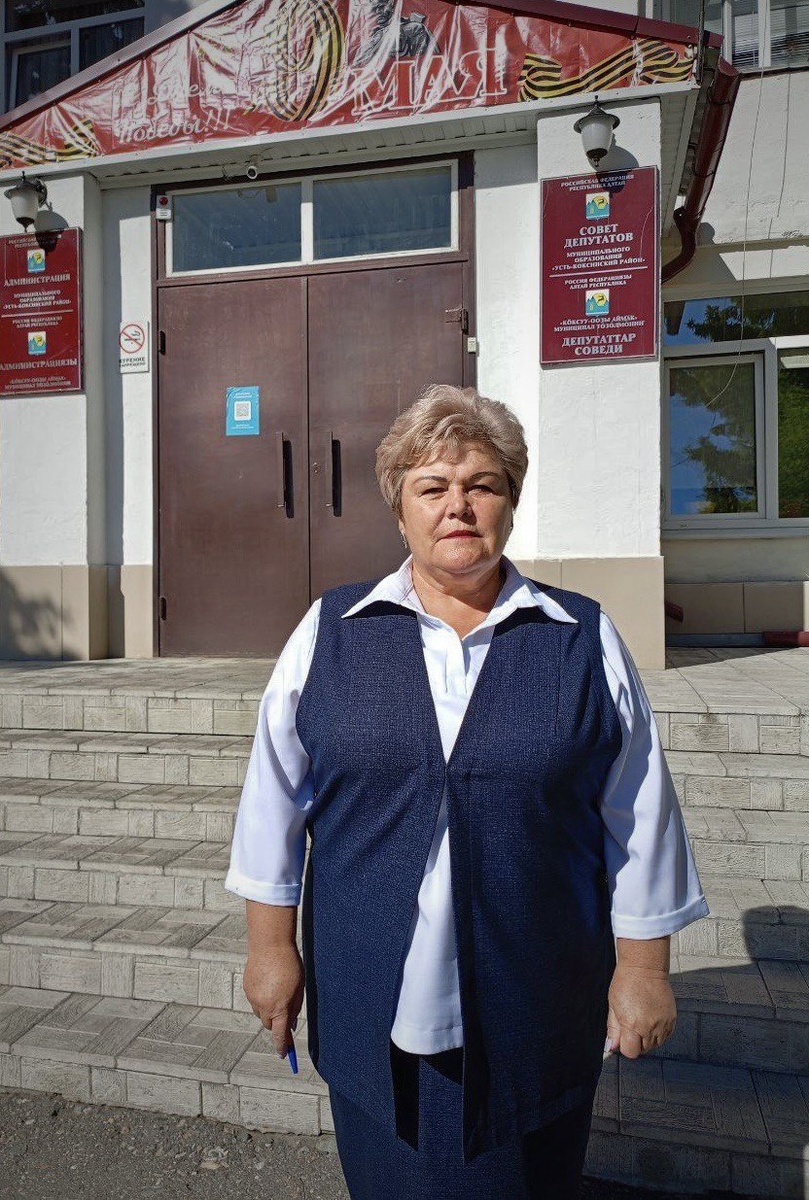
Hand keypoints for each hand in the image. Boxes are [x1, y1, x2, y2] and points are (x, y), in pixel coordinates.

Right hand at [243, 943, 304, 1058]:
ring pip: (261, 1013)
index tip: (283, 1055)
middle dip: (277, 1024)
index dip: (282, 1046)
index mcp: (280, 1007)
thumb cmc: (290, 965)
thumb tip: (291, 1024)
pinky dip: (262, 998)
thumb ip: (295, 1007)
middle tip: (285, 1016)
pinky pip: (255, 1000)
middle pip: (269, 1025)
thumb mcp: (299, 987)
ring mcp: (253, 998)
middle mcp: (264, 1006)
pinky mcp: (247, 989)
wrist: (270, 945)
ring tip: (278, 990)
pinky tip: (269, 982)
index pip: (280, 1035)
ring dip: (269, 1010)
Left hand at [605, 962, 676, 1058]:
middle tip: (631, 1026)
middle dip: (635, 1042)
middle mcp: (649, 1027)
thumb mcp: (613, 1006)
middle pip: (643, 1050)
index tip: (622, 1038)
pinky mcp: (671, 1019)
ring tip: (641, 1020)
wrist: (644, 968)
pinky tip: (651, 1019)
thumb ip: (613, 1029)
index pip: (630, 1052)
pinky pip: (665, 1036)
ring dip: (647, 1038)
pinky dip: (658, 1033)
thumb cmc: (626, 982)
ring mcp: (662, 1024)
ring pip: (655, 1044)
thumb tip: (612, 1047)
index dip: (624, 1047)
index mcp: (632, 1024)